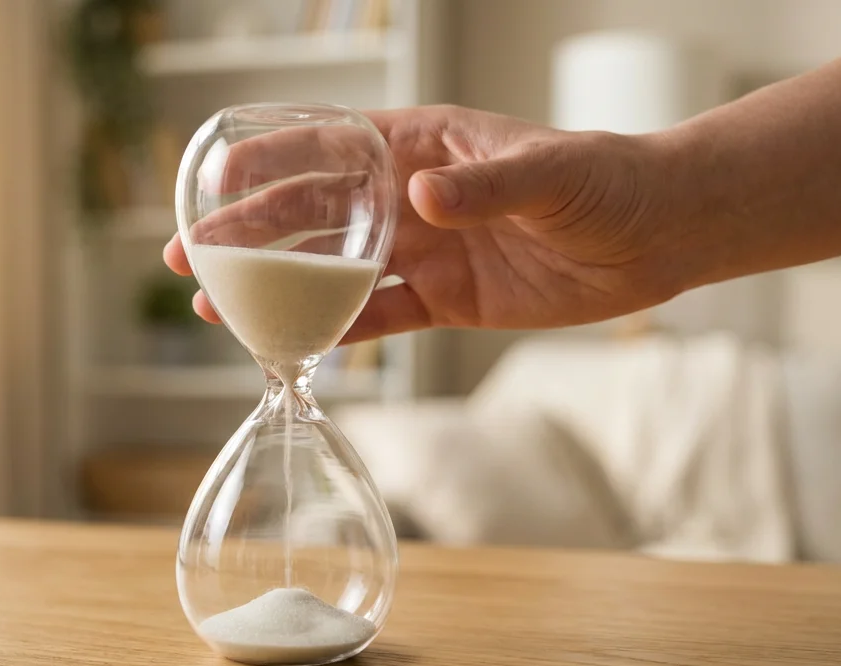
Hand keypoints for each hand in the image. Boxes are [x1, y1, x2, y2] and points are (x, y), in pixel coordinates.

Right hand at [163, 105, 692, 341]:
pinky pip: (374, 318)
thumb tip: (421, 197)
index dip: (267, 164)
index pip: (326, 147)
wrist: (653, 235)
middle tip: (187, 254)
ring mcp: (419, 250)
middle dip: (245, 233)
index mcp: (420, 145)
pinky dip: (331, 332)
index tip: (215, 181)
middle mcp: (407, 196)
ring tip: (215, 305)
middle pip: (309, 213)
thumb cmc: (604, 179)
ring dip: (273, 287)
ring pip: (329, 270)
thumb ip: (484, 185)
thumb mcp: (548, 172)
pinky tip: (286, 344)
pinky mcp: (441, 299)